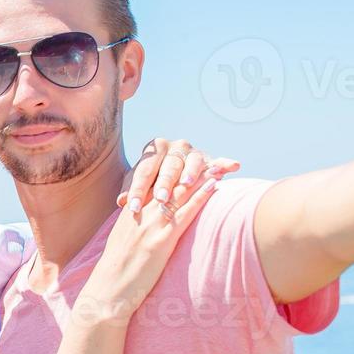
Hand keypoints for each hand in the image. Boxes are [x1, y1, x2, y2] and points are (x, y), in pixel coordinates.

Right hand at [77, 166, 221, 322]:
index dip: (174, 172)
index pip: (155, 185)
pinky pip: (183, 214)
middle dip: (189, 169)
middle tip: (210, 156)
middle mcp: (139, 214)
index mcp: (131, 213)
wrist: (107, 293)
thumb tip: (146, 226)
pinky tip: (213, 187)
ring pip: (178, 194)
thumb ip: (135, 230)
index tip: (190, 161)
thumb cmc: (116, 275)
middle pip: (169, 184)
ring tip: (219, 166)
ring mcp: (150, 226)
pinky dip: (199, 198)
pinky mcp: (160, 241)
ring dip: (201, 178)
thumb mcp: (123, 245)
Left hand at [116, 137, 239, 214]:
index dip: (137, 189)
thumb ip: (131, 190)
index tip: (132, 207)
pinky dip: (224, 163)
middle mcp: (174, 146)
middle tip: (160, 200)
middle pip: (168, 166)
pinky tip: (233, 166)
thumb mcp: (139, 185)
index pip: (144, 170)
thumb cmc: (151, 184)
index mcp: (153, 149)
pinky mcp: (208, 159)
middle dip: (164, 183)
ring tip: (187, 184)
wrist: (172, 175)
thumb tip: (121, 201)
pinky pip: (217, 161)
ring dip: (191, 172)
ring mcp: (192, 151)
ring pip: (192, 161)